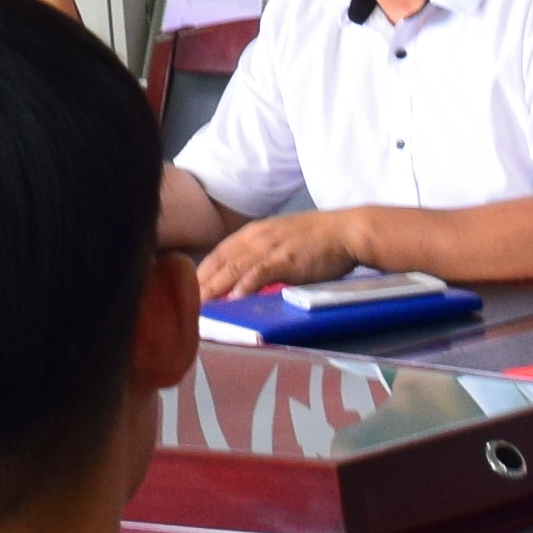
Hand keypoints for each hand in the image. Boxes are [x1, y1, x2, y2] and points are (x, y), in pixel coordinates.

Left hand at [190, 208, 364, 302]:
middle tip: (185, 299)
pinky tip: (236, 296)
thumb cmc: (319, 239)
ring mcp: (272, 247)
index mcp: (256, 232)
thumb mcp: (283, 240)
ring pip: (236, 267)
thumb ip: (263, 255)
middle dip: (203, 280)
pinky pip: (262, 271)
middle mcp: (259, 237)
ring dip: (216, 285)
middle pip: (222, 260)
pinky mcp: (288, 259)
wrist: (347, 231)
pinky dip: (247, 283)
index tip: (189, 286)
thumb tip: (245, 276)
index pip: (221, 252)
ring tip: (201, 302)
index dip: (203, 270)